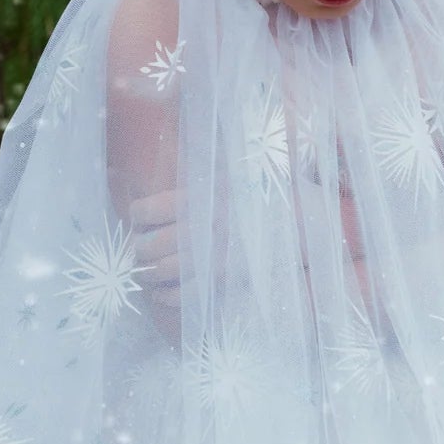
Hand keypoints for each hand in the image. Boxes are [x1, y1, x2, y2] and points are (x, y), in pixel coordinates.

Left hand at [129, 184, 374, 310]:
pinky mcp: (222, 281)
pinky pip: (183, 295)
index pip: (146, 209)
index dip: (136, 218)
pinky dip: (167, 298)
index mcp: (199, 196)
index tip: (139, 221)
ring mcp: (210, 256)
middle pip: (148, 245)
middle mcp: (199, 226)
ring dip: (148, 276)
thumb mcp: (237, 170)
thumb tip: (187, 145)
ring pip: (161, 271)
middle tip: (140, 253)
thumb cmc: (271, 194)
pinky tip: (163, 296)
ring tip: (147, 276)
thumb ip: (207, 169)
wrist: (306, 223)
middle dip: (139, 252)